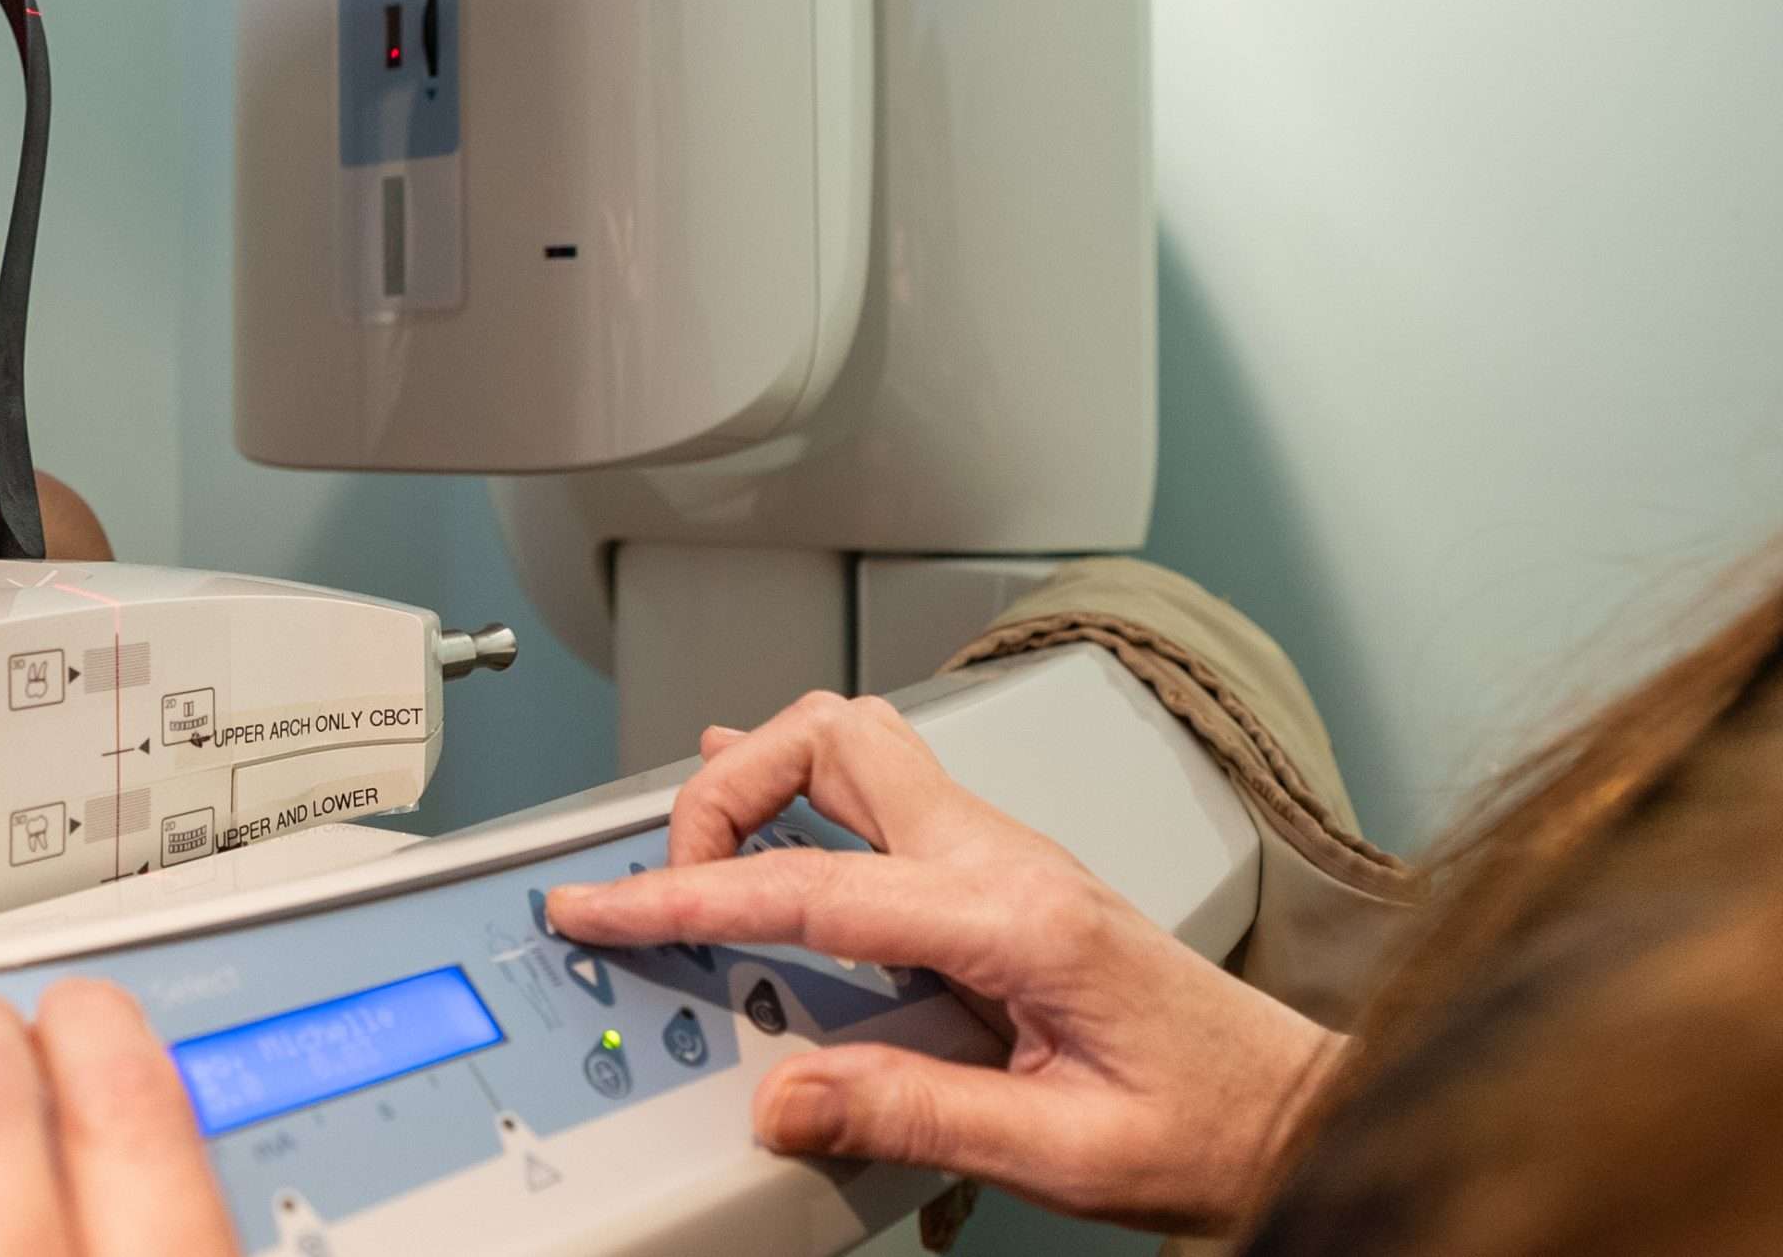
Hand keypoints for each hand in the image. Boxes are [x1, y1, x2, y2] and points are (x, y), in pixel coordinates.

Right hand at [544, 693, 1344, 1235]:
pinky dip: (801, 797)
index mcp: (1014, 918)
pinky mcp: (1001, 873)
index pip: (811, 884)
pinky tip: (764, 824)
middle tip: (664, 875)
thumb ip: (914, 1114)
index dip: (686, 892)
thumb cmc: (1206, 1125)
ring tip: (693, 848)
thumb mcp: (1061, 1152)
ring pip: (855, 744)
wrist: (1290, 1112)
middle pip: (831, 741)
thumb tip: (785, 1097)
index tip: (603, 903)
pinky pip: (880, 792)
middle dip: (725, 789)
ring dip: (763, 777)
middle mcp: (1007, 859)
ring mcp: (1005, 853)